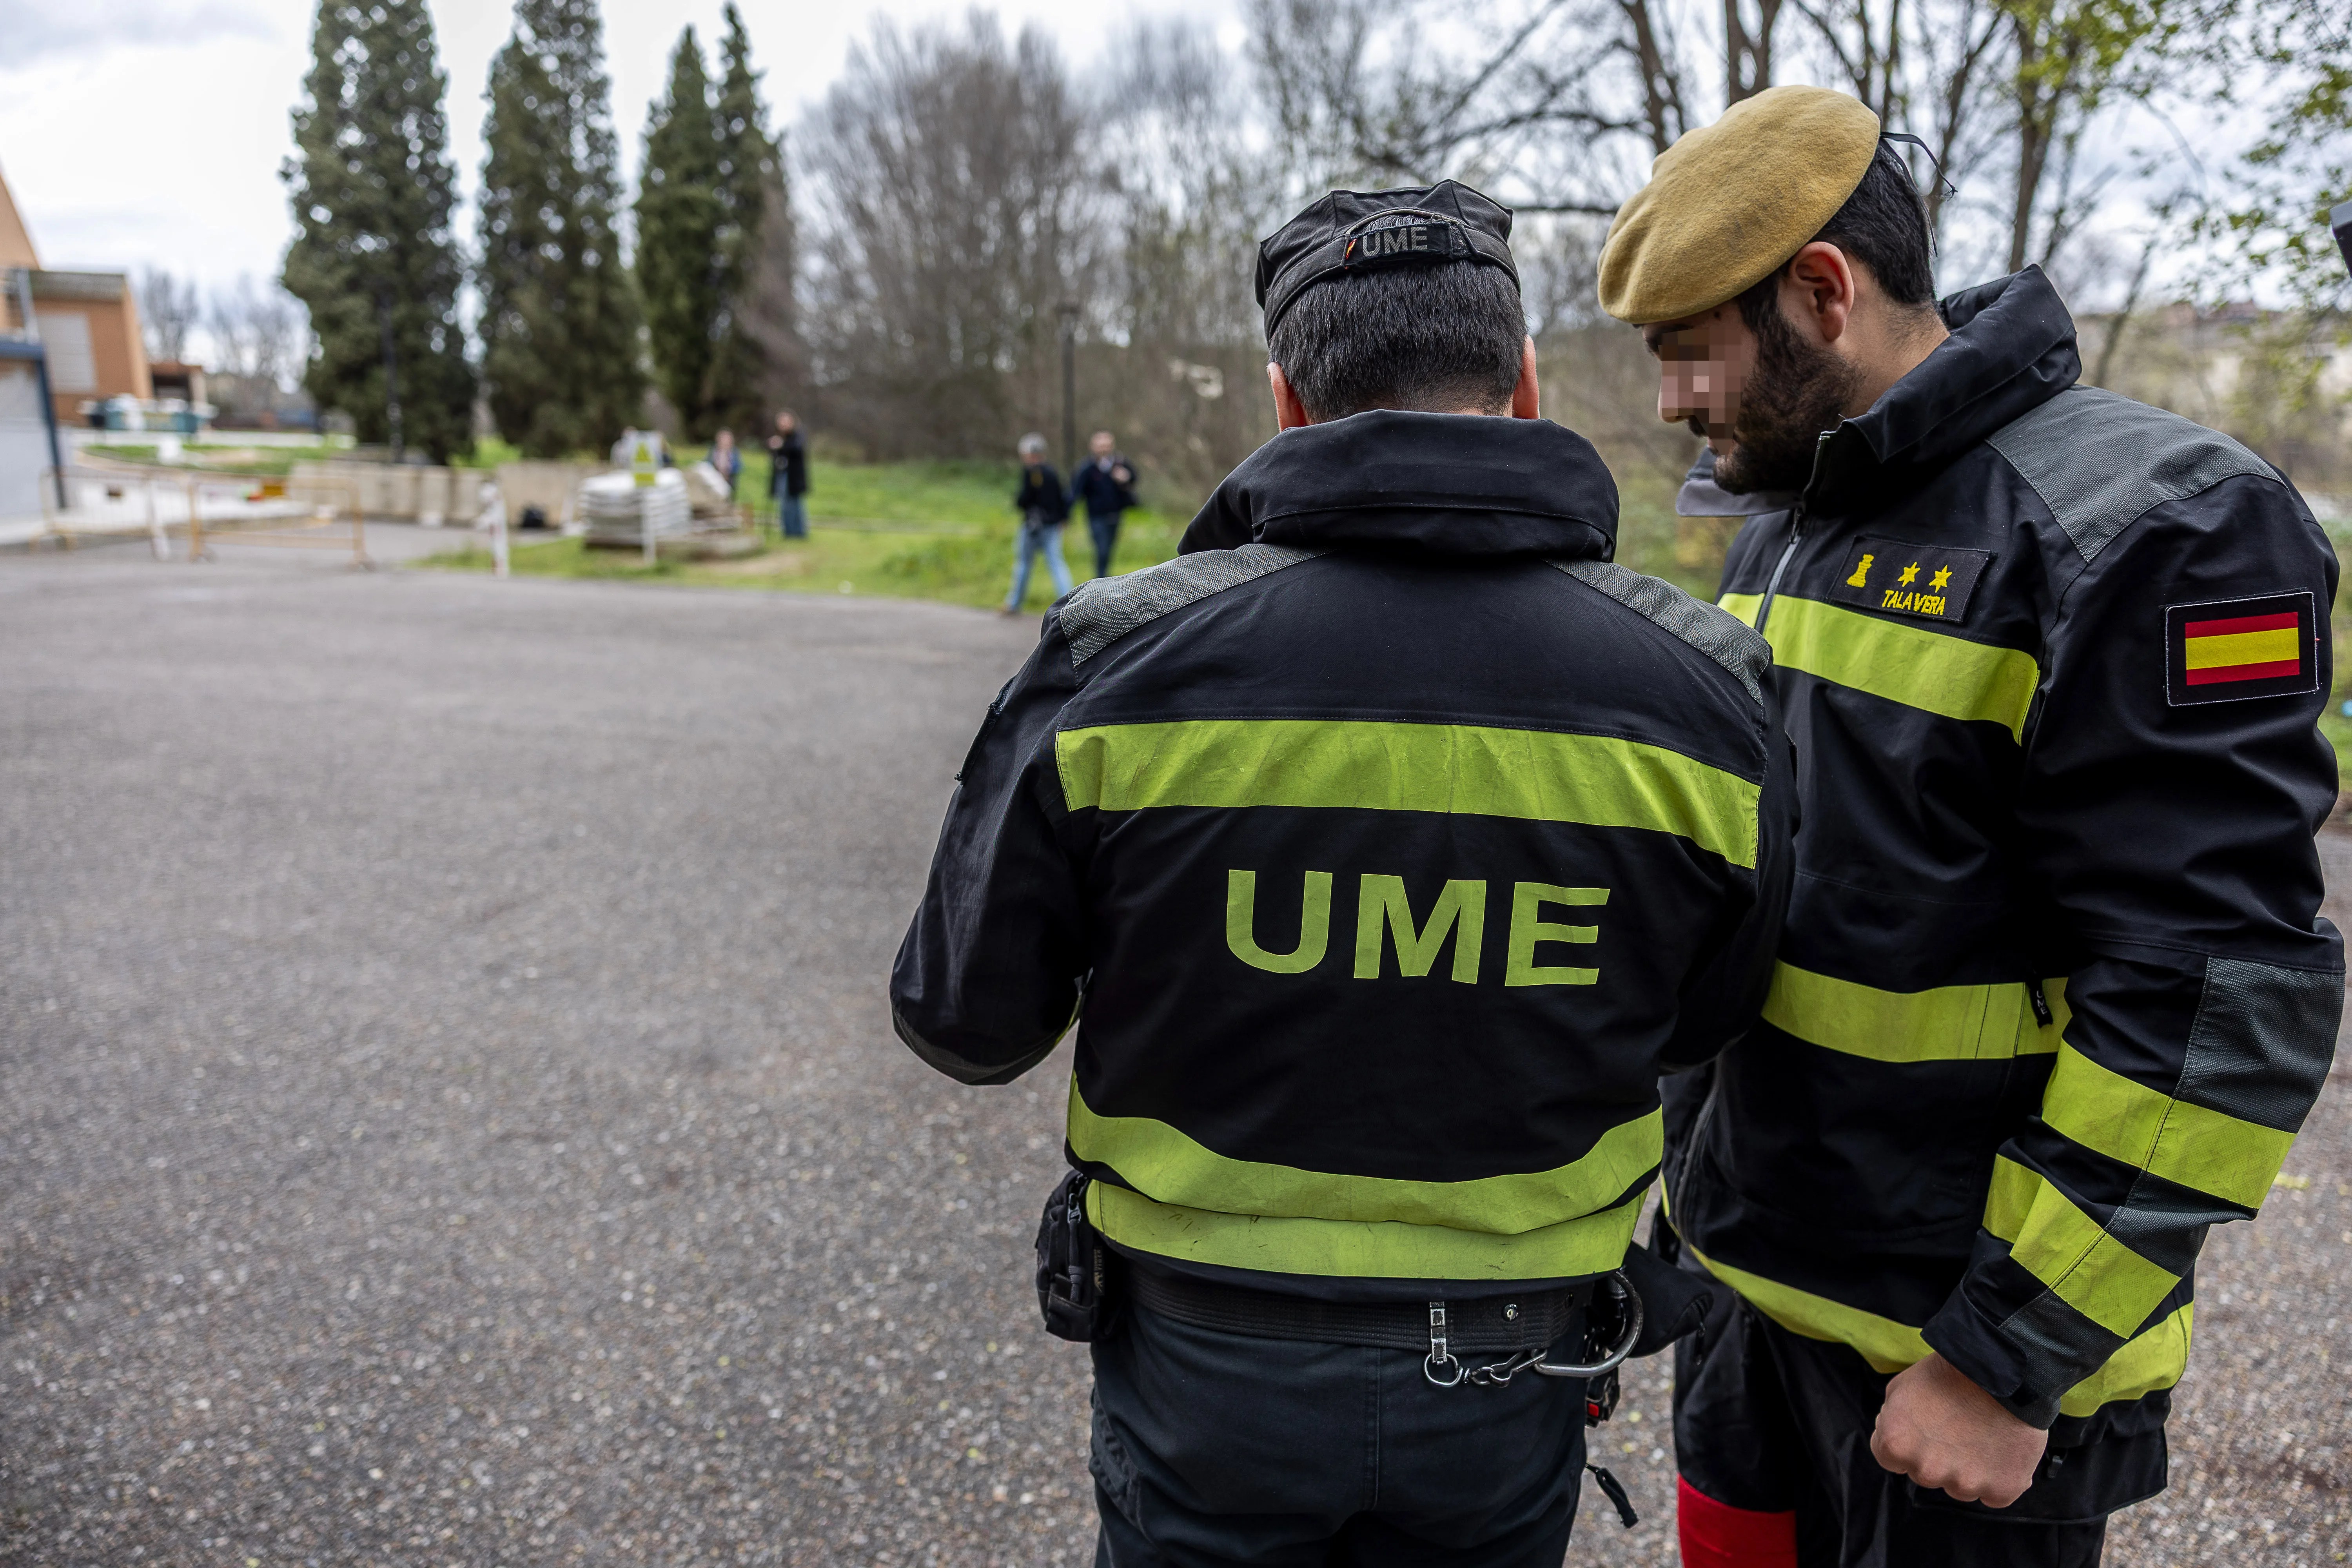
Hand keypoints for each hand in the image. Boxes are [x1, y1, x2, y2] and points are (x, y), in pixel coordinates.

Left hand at [1869, 1353, 2046, 1507]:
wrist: (2004, 1369)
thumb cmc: (1949, 1373)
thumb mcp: (1901, 1386)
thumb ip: (1891, 1419)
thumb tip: (1892, 1438)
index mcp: (1896, 1444)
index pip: (1889, 1459)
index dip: (1907, 1442)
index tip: (1924, 1428)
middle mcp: (1927, 1470)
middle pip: (1926, 1474)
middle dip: (1936, 1456)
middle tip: (1956, 1427)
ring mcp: (1965, 1484)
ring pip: (1960, 1487)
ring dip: (1967, 1469)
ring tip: (1982, 1435)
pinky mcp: (2000, 1490)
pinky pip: (1993, 1494)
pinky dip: (1998, 1479)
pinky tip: (2002, 1452)